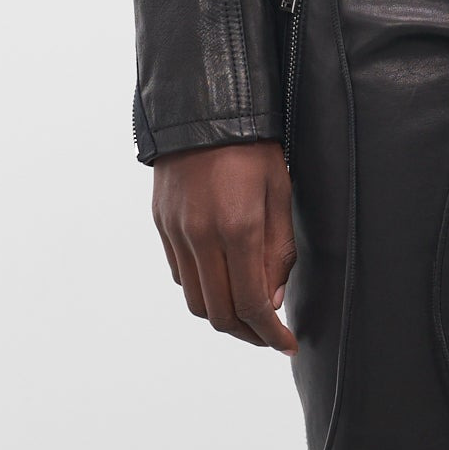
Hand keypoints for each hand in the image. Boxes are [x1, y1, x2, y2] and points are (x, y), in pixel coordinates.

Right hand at [151, 141, 298, 353]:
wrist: (204, 105)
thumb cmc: (254, 144)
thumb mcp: (280, 191)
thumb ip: (278, 251)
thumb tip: (273, 301)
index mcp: (238, 228)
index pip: (251, 304)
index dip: (271, 334)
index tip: (286, 344)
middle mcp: (201, 236)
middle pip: (218, 314)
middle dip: (247, 333)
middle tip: (269, 333)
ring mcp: (176, 232)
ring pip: (195, 300)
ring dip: (221, 315)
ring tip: (247, 311)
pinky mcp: (162, 224)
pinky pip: (180, 274)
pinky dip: (201, 288)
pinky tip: (221, 279)